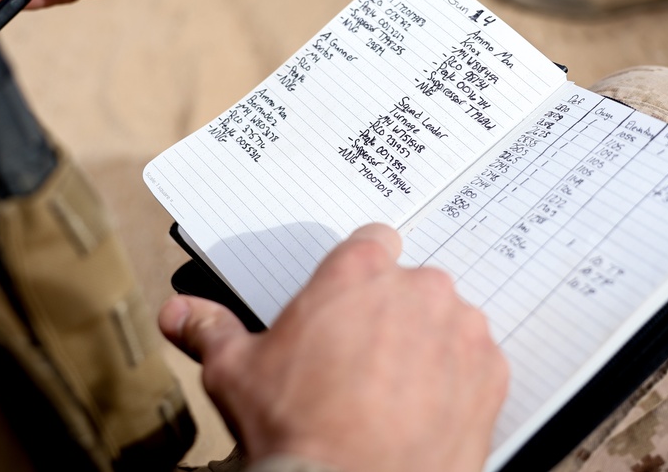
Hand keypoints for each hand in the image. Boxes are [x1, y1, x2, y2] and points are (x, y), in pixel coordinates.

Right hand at [159, 224, 508, 471]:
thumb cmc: (295, 426)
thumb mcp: (236, 371)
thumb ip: (210, 329)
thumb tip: (177, 313)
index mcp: (357, 272)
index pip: (372, 241)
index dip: (360, 270)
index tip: (352, 297)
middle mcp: (417, 289)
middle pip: (410, 285)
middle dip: (391, 313)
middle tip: (363, 357)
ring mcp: (460, 329)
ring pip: (447, 322)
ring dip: (428, 345)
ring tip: (394, 390)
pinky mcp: (490, 373)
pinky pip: (476, 362)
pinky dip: (457, 380)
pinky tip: (425, 410)